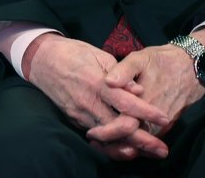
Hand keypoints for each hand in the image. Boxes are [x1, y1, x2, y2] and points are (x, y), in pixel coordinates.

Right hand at [21, 34, 157, 149]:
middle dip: (142, 140)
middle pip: (119, 127)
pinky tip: (126, 148)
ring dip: (129, 146)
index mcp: (97, 82)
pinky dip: (112, 143)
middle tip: (162, 150)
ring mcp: (79, 113)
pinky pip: (96, 135)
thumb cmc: (72, 52)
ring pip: (108, 136)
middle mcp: (88, 101)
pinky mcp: (73, 119)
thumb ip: (120, 73)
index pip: (126, 102)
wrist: (40, 58)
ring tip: (148, 152)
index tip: (164, 118)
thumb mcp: (97, 54)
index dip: (147, 112)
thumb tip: (139, 89)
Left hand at [95, 43, 204, 151]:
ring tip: (102, 142)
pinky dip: (135, 140)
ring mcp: (164, 123)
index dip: (107, 131)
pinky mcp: (168, 124)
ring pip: (142, 140)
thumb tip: (108, 81)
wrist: (191, 66)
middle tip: (93, 141)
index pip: (124, 124)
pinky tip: (120, 138)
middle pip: (132, 137)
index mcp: (146, 102)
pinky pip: (150, 137)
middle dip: (113, 141)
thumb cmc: (162, 61)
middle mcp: (156, 118)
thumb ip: (124, 71)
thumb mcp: (141, 59)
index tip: (91, 133)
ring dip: (123, 143)